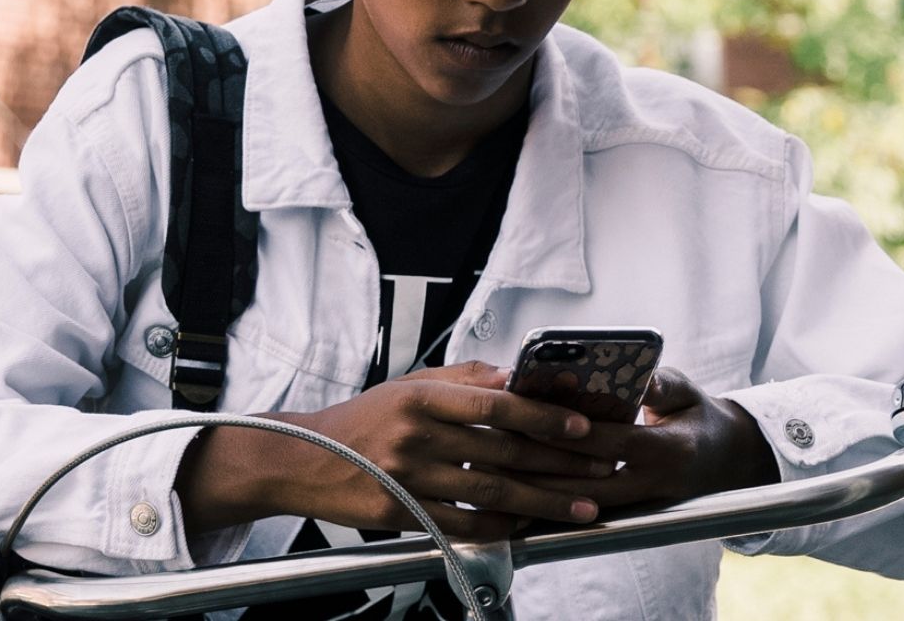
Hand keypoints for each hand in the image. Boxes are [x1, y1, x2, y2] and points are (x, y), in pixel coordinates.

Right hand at [175, 362, 617, 537]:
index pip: (497, 404)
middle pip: (505, 452)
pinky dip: (501, 528)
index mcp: (422, 397)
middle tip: (601, 468)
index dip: (544, 414)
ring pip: (493, 492)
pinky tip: (530, 528)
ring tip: (582, 506)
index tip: (581, 424)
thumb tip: (514, 374)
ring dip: (545, 502)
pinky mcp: (402, 512)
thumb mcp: (407, 383)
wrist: (302, 459)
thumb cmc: (360, 420)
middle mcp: (417, 435)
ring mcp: (409, 476)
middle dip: (561, 463)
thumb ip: (462, 378)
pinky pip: (464, 523)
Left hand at [514, 368, 779, 511]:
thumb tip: (638, 375)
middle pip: (588, 483)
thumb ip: (662, 384)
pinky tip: (517, 499)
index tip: (533, 420)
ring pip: (581, 505)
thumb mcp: (688, 392)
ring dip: (540, 493)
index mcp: (670, 450)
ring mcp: (640, 506)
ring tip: (498, 477)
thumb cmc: (697, 416)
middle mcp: (653, 484)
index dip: (573, 433)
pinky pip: (583, 513)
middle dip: (542, 469)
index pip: (614, 442)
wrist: (724, 461)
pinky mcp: (627, 516)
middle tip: (499, 453)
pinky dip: (551, 505)